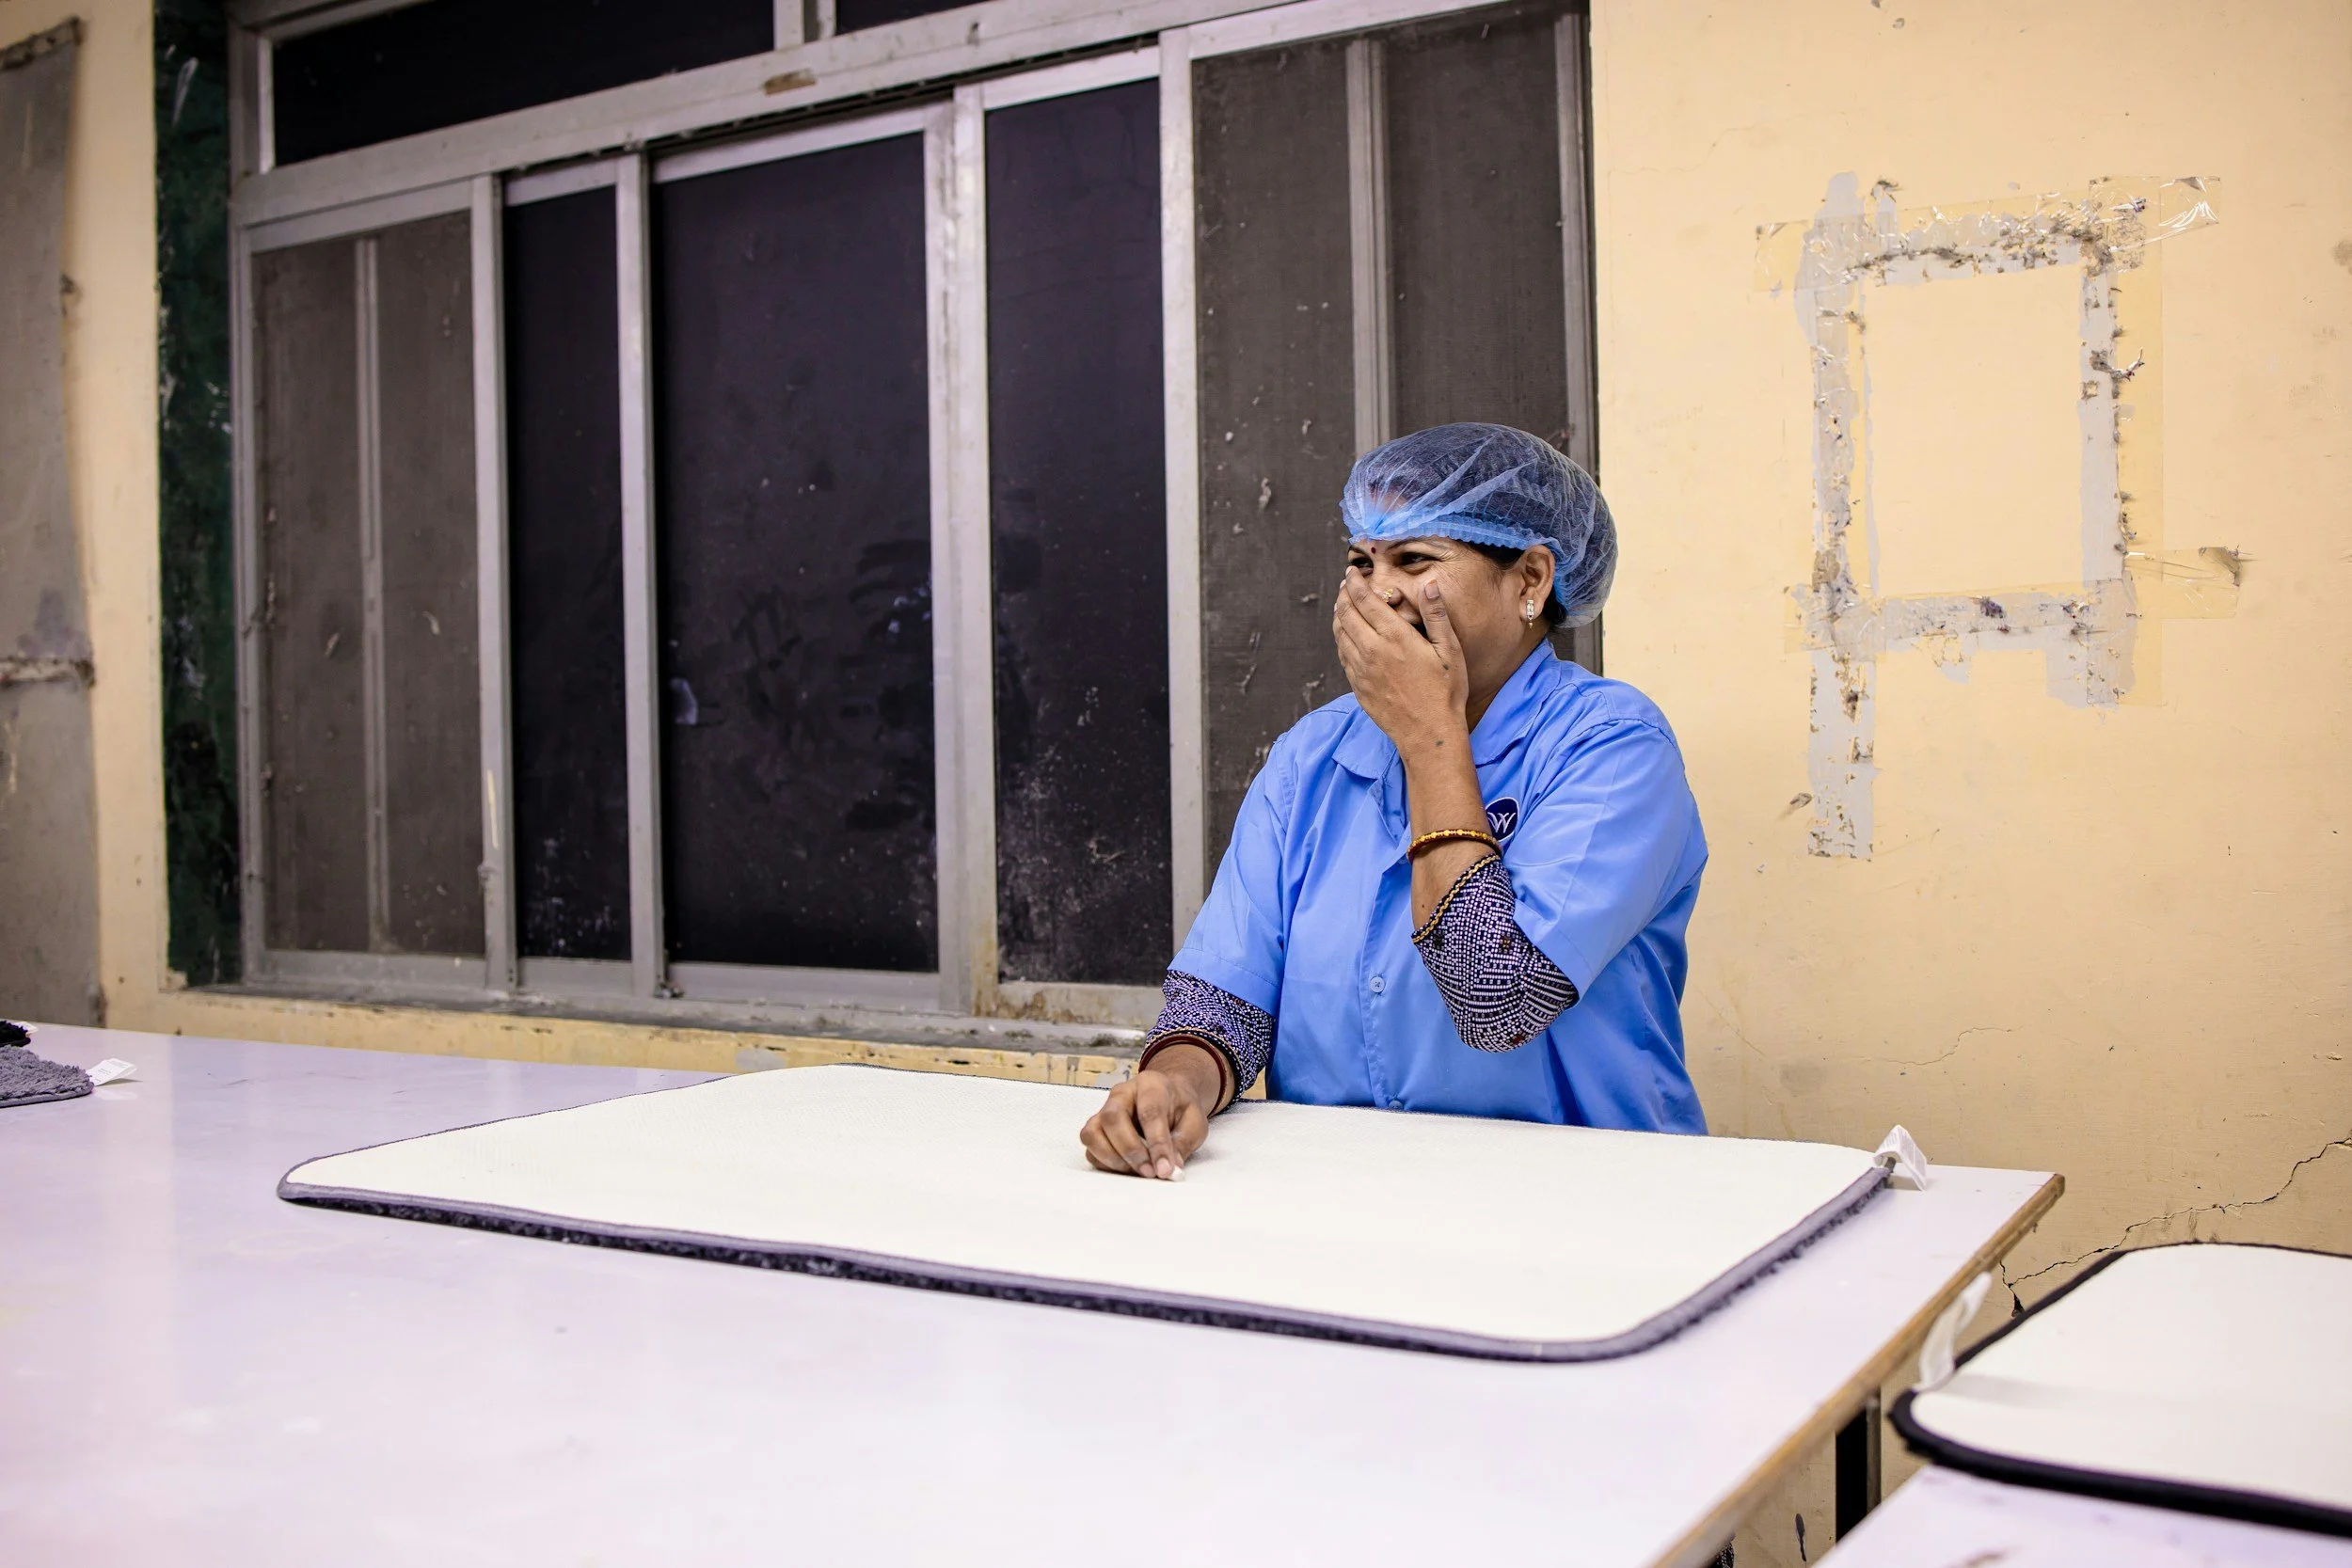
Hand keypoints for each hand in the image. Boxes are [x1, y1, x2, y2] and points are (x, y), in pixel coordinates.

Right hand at [1079, 1048, 1217, 1178]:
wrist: (1169, 1100)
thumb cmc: (1180, 1109)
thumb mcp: (1194, 1122)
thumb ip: (1183, 1143)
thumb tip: (1168, 1168)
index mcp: (1151, 1084)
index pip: (1149, 1111)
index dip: (1157, 1143)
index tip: (1165, 1168)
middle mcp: (1121, 1093)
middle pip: (1113, 1117)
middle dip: (1130, 1150)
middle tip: (1149, 1172)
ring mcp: (1104, 1110)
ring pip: (1093, 1132)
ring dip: (1113, 1158)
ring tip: (1138, 1171)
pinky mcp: (1096, 1128)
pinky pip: (1091, 1148)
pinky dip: (1106, 1163)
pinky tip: (1127, 1168)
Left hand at [1332, 571, 1470, 755]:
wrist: (1429, 734)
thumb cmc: (1446, 692)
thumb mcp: (1449, 650)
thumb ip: (1436, 615)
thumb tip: (1429, 585)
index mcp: (1395, 637)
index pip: (1365, 601)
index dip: (1354, 583)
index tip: (1351, 572)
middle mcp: (1372, 651)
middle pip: (1346, 614)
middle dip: (1343, 595)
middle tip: (1345, 584)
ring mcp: (1361, 670)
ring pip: (1340, 635)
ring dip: (1339, 616)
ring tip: (1342, 605)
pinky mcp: (1358, 687)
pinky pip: (1342, 656)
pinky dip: (1341, 639)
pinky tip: (1346, 636)